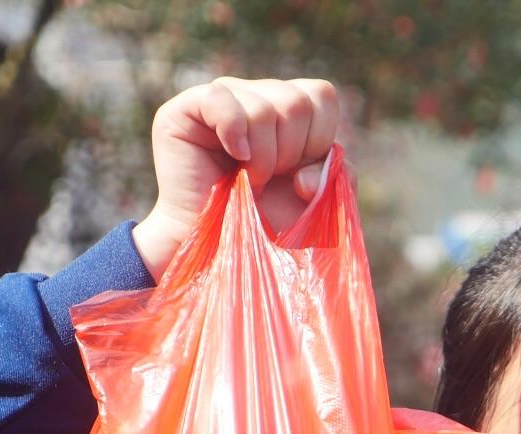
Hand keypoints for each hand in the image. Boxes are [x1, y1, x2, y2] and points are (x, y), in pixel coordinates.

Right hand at [131, 77, 342, 279]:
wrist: (219, 252)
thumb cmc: (267, 226)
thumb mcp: (317, 201)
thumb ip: (337, 174)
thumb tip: (307, 174)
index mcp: (286, 109)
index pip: (321, 95)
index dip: (319, 140)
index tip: (298, 175)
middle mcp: (253, 96)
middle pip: (296, 101)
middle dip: (290, 153)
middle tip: (268, 180)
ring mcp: (220, 99)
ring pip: (263, 107)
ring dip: (263, 158)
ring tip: (248, 181)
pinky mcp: (184, 111)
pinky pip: (219, 99)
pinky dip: (234, 134)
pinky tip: (234, 159)